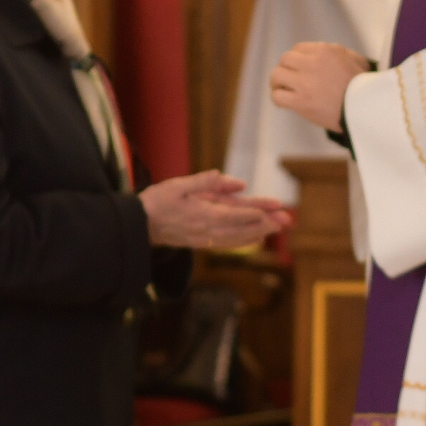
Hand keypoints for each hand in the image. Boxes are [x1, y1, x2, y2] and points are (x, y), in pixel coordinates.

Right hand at [140, 170, 290, 249]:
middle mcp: (207, 229)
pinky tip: (255, 239)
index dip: (257, 213)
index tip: (274, 210)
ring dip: (258, 233)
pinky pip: (227, 243)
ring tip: (276, 229)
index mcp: (202, 213)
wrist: (139, 225)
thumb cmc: (157, 201)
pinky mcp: (201, 243)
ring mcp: (204, 238)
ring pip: (237, 238)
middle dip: (265, 224)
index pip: (236, 214)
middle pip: (242, 228)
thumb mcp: (180, 184)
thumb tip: (237, 182)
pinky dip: (244, 241)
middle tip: (286, 221)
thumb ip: (207, 181)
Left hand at [269, 42, 372, 130]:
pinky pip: (278, 96)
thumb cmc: (365, 86)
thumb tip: (328, 53)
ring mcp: (304, 83)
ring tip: (281, 89)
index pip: (299, 48)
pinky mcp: (301, 102)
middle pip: (285, 59)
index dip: (296, 58)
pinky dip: (278, 98)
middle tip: (289, 79)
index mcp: (325, 51)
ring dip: (277, 82)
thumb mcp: (357, 60)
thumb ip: (341, 53)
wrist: (367, 109)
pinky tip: (283, 103)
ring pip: (277, 75)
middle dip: (286, 68)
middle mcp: (312, 63)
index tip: (298, 68)